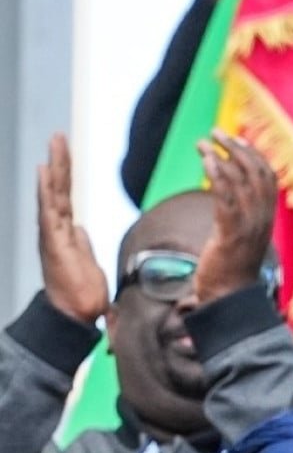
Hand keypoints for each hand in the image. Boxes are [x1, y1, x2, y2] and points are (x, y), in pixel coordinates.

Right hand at [37, 134, 107, 323]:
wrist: (75, 316)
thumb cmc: (80, 293)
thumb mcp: (87, 260)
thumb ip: (82, 243)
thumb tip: (80, 229)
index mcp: (66, 231)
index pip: (65, 196)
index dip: (64, 175)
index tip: (63, 154)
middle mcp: (56, 229)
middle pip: (58, 189)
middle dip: (59, 161)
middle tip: (59, 136)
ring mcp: (53, 234)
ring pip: (54, 194)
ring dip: (55, 167)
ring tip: (55, 142)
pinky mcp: (54, 242)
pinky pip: (50, 211)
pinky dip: (46, 189)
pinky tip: (45, 170)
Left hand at [193, 130, 277, 303]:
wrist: (228, 299)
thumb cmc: (229, 270)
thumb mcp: (239, 238)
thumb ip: (238, 217)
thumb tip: (226, 199)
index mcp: (267, 217)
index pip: (267, 176)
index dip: (253, 154)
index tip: (236, 139)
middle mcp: (263, 217)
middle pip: (256, 172)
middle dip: (236, 148)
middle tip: (216, 133)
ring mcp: (250, 225)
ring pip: (241, 180)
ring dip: (222, 155)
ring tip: (203, 142)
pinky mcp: (232, 232)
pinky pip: (226, 196)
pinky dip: (217, 173)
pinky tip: (205, 160)